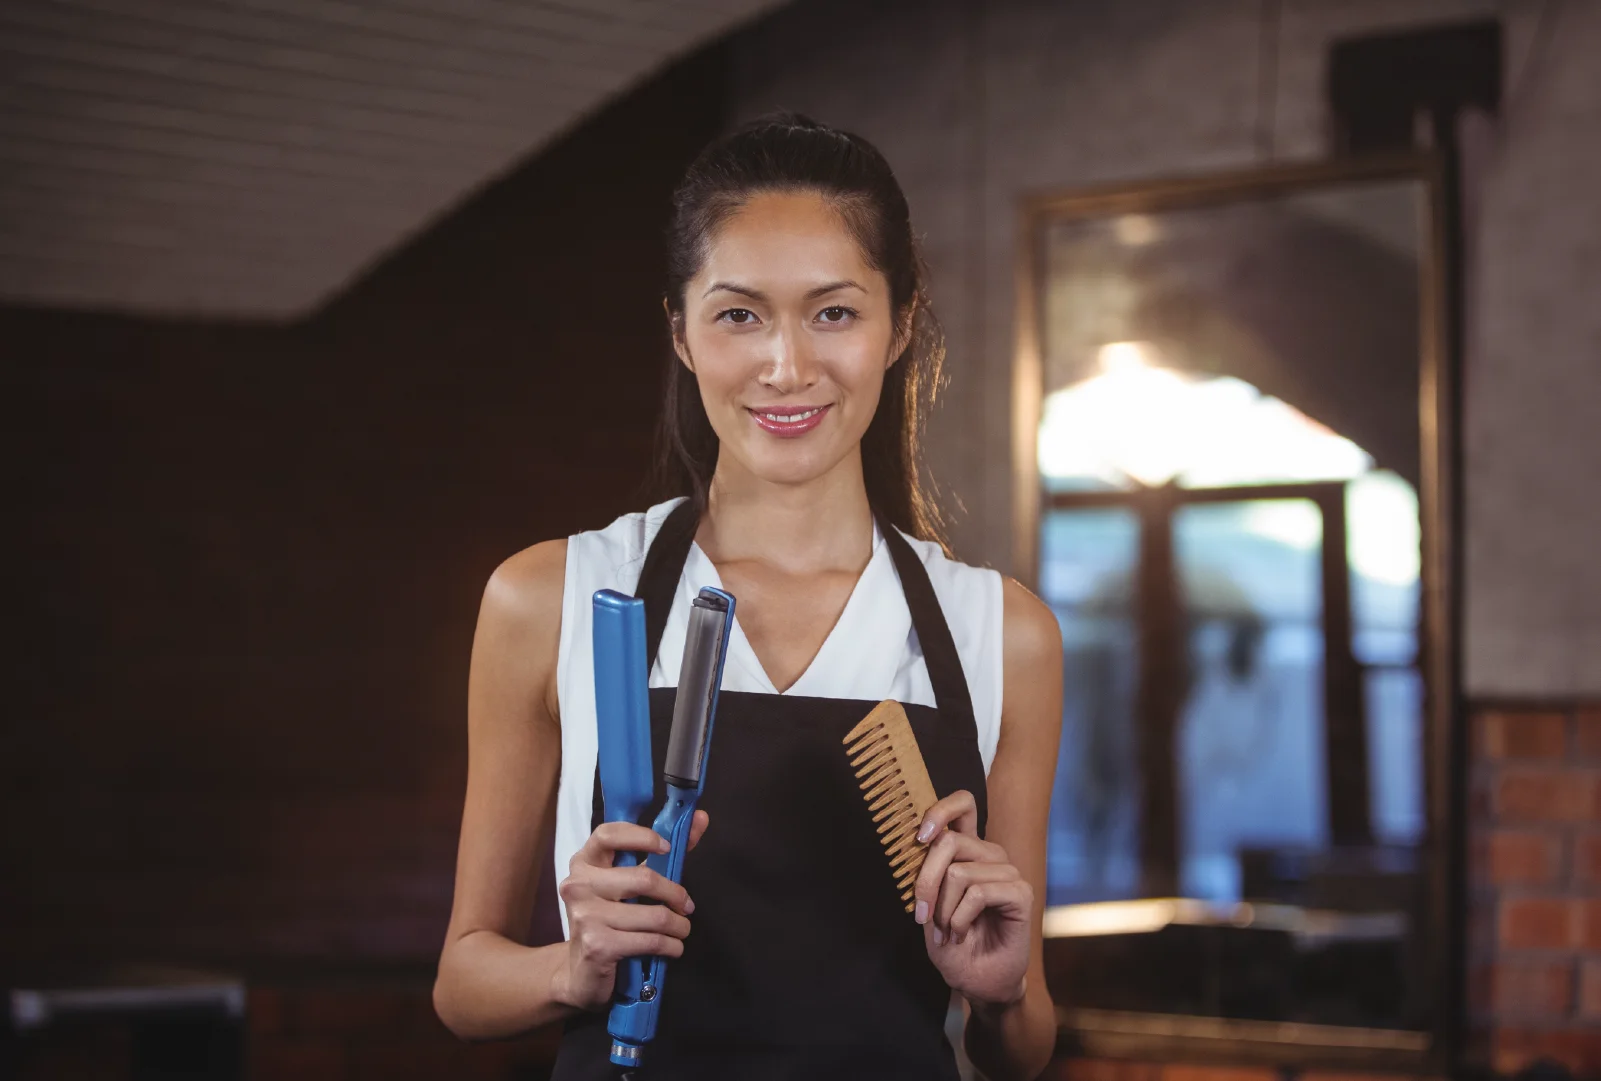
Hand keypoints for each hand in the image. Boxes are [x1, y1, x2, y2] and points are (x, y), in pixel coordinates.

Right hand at [553, 811, 709, 1011]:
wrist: (580, 972)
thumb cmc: (609, 920)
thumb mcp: (628, 885)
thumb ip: (662, 854)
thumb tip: (700, 819)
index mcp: (584, 863)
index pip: (608, 834)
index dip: (642, 837)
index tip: (667, 848)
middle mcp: (578, 885)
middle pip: (644, 879)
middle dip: (675, 894)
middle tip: (686, 906)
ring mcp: (585, 916)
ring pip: (654, 915)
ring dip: (678, 926)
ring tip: (681, 930)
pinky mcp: (598, 945)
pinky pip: (651, 941)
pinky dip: (671, 946)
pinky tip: (673, 948)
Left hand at [912, 791, 1031, 1005]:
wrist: (978, 982)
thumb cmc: (953, 945)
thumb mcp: (929, 908)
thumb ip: (927, 876)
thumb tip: (921, 842)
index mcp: (968, 851)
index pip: (963, 805)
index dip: (940, 810)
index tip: (920, 835)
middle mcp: (989, 855)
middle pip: (949, 840)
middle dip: (926, 881)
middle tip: (922, 914)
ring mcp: (1007, 872)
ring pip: (959, 872)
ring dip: (944, 909)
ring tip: (947, 932)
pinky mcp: (1020, 893)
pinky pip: (978, 893)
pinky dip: (960, 918)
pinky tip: (960, 934)